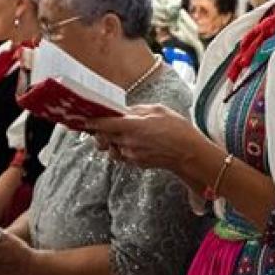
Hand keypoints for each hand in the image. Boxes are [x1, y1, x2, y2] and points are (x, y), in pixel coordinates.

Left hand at [86, 104, 200, 169]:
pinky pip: (123, 155)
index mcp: (132, 127)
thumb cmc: (178, 130)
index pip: (103, 124)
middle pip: (103, 138)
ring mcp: (132, 155)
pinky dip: (123, 149)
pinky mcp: (137, 164)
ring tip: (124, 133)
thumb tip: (125, 111)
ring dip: (112, 141)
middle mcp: (128, 142)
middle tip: (103, 124)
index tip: (85, 118)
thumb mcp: (159, 110)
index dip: (91, 121)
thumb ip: (138, 110)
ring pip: (112, 148)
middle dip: (100, 132)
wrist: (190, 154)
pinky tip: (135, 142)